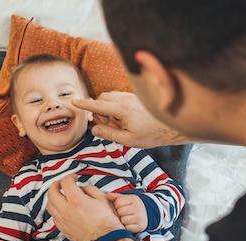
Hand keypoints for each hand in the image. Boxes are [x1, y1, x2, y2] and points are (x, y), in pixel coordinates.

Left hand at [46, 174, 124, 240]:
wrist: (107, 240)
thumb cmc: (107, 222)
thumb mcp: (103, 199)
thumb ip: (90, 190)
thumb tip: (82, 189)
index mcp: (77, 201)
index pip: (66, 182)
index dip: (70, 177)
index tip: (74, 178)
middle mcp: (67, 211)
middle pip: (52, 193)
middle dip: (56, 184)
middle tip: (62, 183)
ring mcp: (64, 222)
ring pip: (50, 206)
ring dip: (53, 198)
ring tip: (60, 196)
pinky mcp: (64, 230)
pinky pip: (54, 218)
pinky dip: (56, 211)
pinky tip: (62, 209)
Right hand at [72, 91, 188, 147]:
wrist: (171, 127)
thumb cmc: (151, 136)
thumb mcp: (128, 140)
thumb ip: (109, 134)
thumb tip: (95, 130)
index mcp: (123, 110)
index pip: (98, 105)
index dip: (85, 104)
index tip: (74, 101)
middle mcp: (126, 99)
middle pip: (102, 98)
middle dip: (99, 110)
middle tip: (108, 125)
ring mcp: (131, 96)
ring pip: (110, 96)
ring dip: (107, 108)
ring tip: (117, 123)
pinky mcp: (135, 97)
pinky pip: (119, 97)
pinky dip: (116, 106)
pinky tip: (125, 118)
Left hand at [107, 192, 147, 232]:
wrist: (144, 215)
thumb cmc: (133, 207)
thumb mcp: (125, 199)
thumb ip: (116, 197)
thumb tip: (108, 196)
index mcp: (134, 199)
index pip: (118, 202)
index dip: (117, 205)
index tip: (121, 206)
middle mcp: (139, 207)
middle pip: (120, 211)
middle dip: (120, 213)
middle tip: (124, 213)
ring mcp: (140, 217)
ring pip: (123, 220)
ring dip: (123, 221)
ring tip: (126, 218)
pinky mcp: (140, 226)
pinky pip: (127, 228)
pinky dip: (127, 227)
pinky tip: (129, 223)